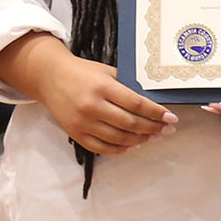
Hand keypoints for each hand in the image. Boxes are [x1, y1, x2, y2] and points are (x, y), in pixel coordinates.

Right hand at [0, 34, 175, 154]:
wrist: (49, 77)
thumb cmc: (82, 71)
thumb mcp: (106, 71)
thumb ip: (125, 86)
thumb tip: (151, 102)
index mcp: (102, 86)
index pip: (136, 103)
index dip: (156, 113)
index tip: (171, 118)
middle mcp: (92, 106)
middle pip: (130, 123)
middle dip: (153, 129)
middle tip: (167, 130)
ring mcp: (82, 122)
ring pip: (118, 139)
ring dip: (140, 140)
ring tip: (153, 137)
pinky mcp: (75, 133)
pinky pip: (102, 148)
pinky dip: (120, 149)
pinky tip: (133, 145)